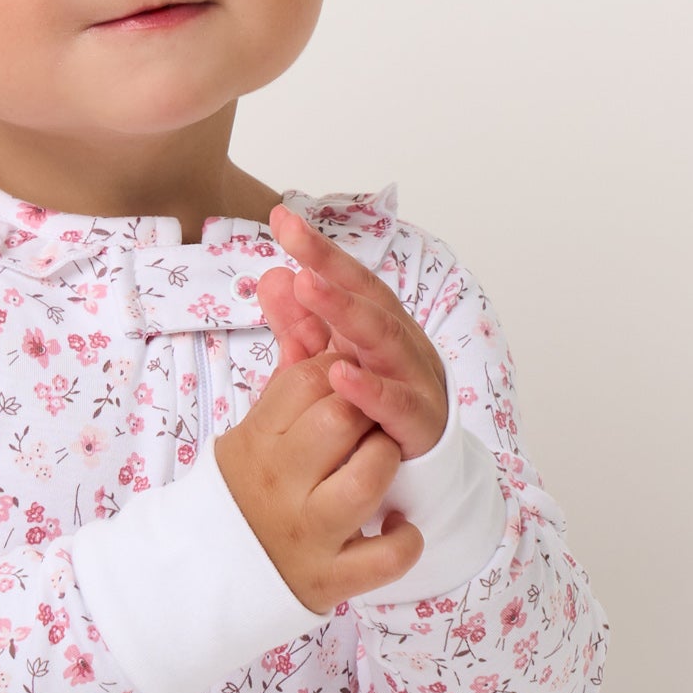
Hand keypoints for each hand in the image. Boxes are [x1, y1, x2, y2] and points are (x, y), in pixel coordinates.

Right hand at [213, 353, 423, 610]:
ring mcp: (308, 534)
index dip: (337, 369)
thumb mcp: (252, 431)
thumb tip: (289, 295)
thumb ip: (284, 373)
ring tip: (376, 463)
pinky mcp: (332, 579)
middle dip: (364, 409)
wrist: (204, 576)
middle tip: (362, 420)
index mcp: (257, 443)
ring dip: (385, 463)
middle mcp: (281, 485)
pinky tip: (393, 524)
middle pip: (341, 419)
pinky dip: (404, 539)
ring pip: (369, 479)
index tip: (341, 382)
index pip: (308, 380)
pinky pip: (389, 555)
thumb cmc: (243, 490)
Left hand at [253, 203, 451, 463]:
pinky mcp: (421, 426)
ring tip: (309, 288)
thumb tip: (271, 275)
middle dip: (332, 268)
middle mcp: (402, 345)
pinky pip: (398, 405)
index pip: (348, 279)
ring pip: (386, 341)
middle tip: (295, 246)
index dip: (318, 248)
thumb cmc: (372, 412)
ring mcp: (415, 382)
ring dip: (347, 313)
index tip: (281, 218)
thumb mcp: (327, 364)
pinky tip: (341, 374)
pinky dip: (371, 389)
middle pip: (369, 298)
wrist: (416, 474)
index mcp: (380, 326)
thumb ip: (300, 325)